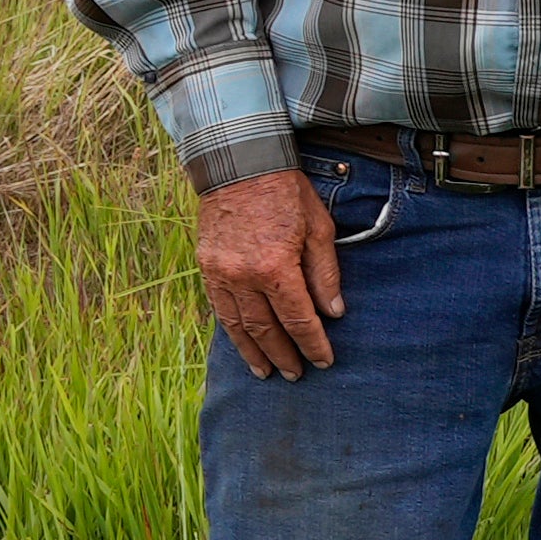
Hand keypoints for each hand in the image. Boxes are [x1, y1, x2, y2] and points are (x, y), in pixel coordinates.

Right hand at [195, 168, 342, 378]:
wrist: (240, 164)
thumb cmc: (287, 193)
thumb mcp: (319, 228)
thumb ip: (325, 274)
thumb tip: (334, 313)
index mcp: (276, 268)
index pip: (298, 319)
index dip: (313, 344)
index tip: (324, 361)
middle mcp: (244, 277)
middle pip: (266, 329)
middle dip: (284, 356)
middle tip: (297, 375)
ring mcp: (221, 273)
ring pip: (238, 326)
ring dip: (253, 352)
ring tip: (266, 373)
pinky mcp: (206, 267)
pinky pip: (219, 308)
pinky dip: (232, 331)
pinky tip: (242, 344)